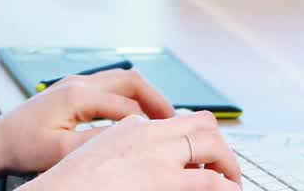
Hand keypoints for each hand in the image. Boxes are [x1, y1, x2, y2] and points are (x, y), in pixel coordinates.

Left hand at [0, 69, 176, 174]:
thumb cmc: (23, 147)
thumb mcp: (62, 151)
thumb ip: (98, 143)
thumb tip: (130, 141)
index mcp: (77, 95)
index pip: (128, 105)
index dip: (152, 122)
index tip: (171, 136)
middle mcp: (78, 83)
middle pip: (130, 81)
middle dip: (156, 99)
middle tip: (174, 122)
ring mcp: (74, 83)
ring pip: (120, 81)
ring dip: (143, 98)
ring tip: (160, 120)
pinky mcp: (70, 90)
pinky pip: (108, 88)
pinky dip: (127, 99)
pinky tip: (133, 119)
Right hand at [25, 111, 241, 189]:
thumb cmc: (71, 183)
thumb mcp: (97, 154)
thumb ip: (123, 147)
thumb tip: (139, 148)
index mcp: (131, 126)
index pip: (177, 119)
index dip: (196, 135)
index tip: (202, 154)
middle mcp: (148, 133)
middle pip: (202, 123)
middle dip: (219, 145)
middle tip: (224, 168)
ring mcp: (158, 155)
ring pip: (213, 144)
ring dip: (228, 163)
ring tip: (231, 182)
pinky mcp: (164, 180)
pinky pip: (211, 180)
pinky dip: (226, 186)